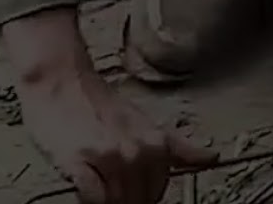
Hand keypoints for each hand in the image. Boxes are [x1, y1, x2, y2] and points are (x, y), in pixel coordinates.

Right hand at [1, 10, 216, 202]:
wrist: (61, 81)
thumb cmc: (97, 102)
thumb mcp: (145, 122)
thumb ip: (177, 147)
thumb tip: (211, 157)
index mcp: (157, 143)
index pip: (159, 189)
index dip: (148, 195)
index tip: (140, 194)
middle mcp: (138, 151)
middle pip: (140, 199)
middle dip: (130, 200)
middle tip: (114, 189)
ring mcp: (110, 157)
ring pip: (118, 202)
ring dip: (110, 201)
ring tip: (99, 186)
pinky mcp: (79, 162)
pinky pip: (93, 199)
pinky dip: (91, 200)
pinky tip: (86, 188)